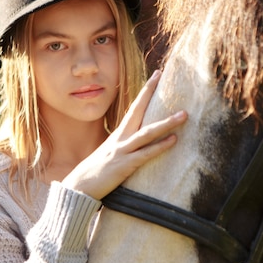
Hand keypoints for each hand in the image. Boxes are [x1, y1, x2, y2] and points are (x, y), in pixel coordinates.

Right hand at [61, 70, 186, 198]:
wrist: (79, 187)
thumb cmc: (97, 172)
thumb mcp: (112, 153)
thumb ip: (126, 145)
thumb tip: (140, 140)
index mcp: (119, 133)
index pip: (134, 107)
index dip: (145, 91)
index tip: (156, 75)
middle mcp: (121, 137)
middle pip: (138, 110)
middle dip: (150, 92)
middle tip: (163, 76)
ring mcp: (122, 150)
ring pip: (147, 133)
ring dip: (167, 123)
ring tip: (184, 115)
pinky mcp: (125, 165)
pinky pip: (146, 154)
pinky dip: (160, 146)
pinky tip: (174, 140)